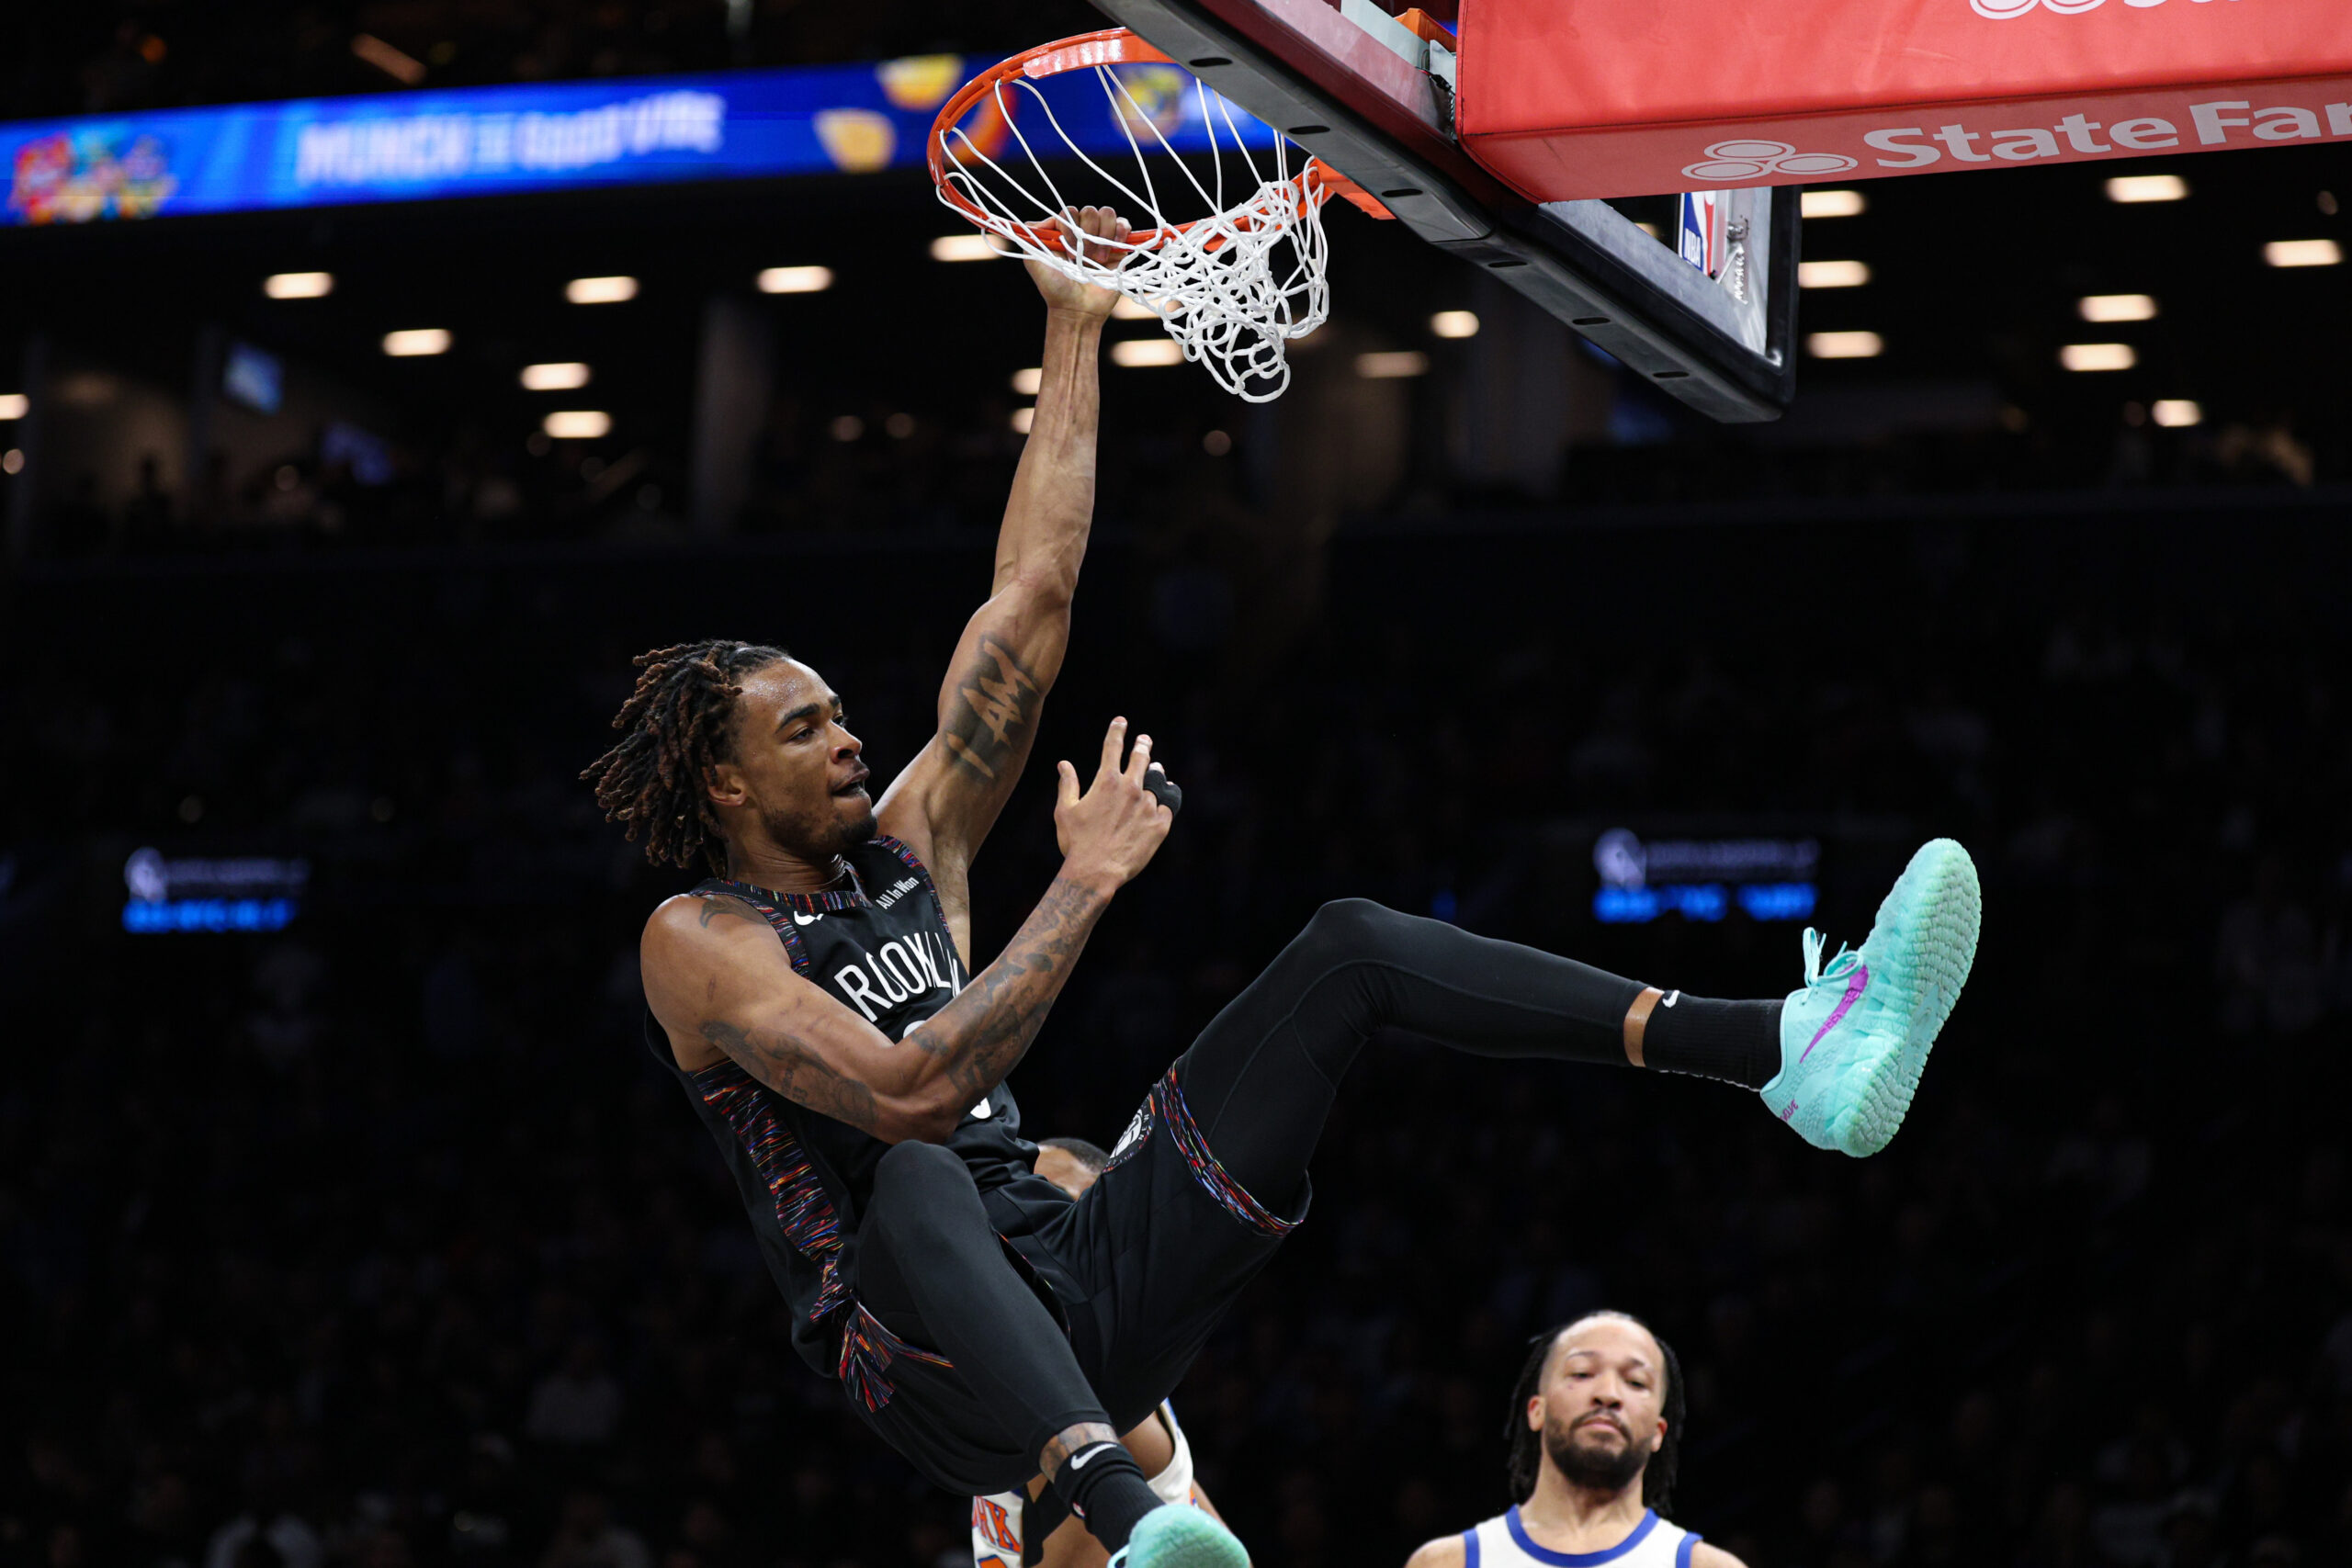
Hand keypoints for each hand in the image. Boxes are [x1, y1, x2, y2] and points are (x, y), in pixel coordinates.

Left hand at [1026, 206, 1132, 319]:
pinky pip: (1124, 224)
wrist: (1077, 309)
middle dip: (1087, 234)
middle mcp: (1083, 232)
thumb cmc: (1054, 287)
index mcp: (1064, 232)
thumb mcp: (1033, 260)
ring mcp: (1102, 238)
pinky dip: (1120, 230)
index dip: (1069, 226)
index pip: (1069, 212)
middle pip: (1090, 211)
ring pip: (1107, 213)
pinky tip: (1114, 247)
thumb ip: (1033, 233)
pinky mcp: (1119, 247)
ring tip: (1098, 260)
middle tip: (1083, 258)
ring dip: (1102, 234)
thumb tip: (1049, 217)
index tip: (1068, 249)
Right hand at [1054, 717, 1173, 887]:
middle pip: (1141, 758)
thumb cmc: (1076, 842)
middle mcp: (1131, 788)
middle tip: (1144, 740)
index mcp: (1106, 781)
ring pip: (1157, 783)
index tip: (1122, 721)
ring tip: (1157, 771)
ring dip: (1156, 775)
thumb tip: (1063, 764)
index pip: (1113, 747)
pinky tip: (1161, 804)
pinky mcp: (1160, 824)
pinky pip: (1167, 807)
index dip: (1117, 730)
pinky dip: (1163, 804)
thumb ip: (1067, 784)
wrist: (1096, 872)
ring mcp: (1148, 806)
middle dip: (1142, 745)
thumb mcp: (1064, 811)